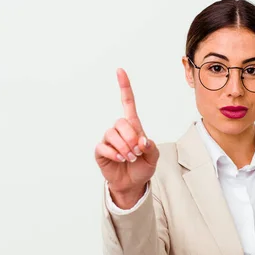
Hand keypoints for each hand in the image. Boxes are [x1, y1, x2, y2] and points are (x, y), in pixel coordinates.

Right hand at [95, 68, 159, 203]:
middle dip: (131, 137)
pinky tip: (120, 160)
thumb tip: (142, 140)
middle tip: (137, 152)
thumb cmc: (142, 167)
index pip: (128, 102)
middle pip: (121, 121)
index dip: (124, 87)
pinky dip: (114, 154)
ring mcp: (109, 139)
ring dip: (124, 148)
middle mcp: (120, 130)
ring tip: (130, 158)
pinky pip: (104, 147)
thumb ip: (151, 147)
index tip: (120, 71)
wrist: (133, 184)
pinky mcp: (101, 151)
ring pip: (112, 134)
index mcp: (134, 126)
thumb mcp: (153, 158)